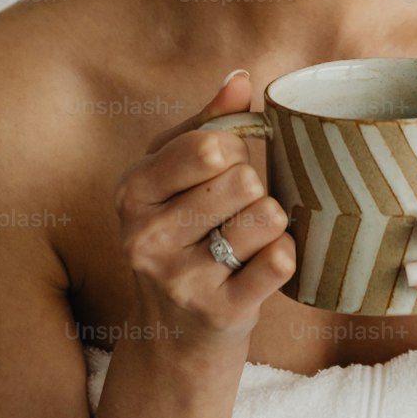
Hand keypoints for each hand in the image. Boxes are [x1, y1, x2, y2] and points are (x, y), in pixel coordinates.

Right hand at [112, 70, 294, 354]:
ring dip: (269, 223)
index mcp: (133, 190)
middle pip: (243, 178)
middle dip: (252, 189)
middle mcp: (145, 236)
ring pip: (266, 216)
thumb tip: (240, 79)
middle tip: (232, 213)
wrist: (172, 339)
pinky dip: (283, 255)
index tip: (222, 169)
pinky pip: (280, 260)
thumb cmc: (181, 236)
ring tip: (246, 239)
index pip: (210, 144)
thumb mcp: (176, 176)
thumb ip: (208, 123)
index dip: (233, 150)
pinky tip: (261, 265)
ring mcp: (179, 280)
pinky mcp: (217, 314)